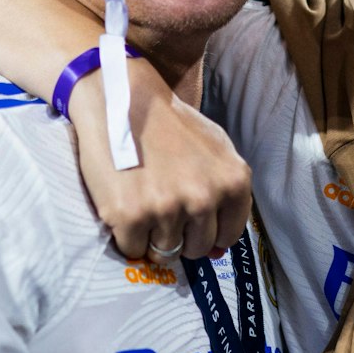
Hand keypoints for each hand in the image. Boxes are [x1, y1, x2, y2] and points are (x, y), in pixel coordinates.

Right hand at [68, 60, 251, 261]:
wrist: (121, 99)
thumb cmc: (168, 125)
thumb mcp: (214, 150)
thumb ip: (225, 195)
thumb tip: (218, 250)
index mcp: (233, 182)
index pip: (227, 236)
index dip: (206, 232)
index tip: (190, 222)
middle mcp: (204, 198)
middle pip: (196, 249)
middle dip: (179, 236)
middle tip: (161, 208)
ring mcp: (167, 208)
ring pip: (164, 253)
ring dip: (151, 237)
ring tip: (141, 203)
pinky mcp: (131, 216)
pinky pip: (133, 250)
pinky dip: (126, 237)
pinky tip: (123, 208)